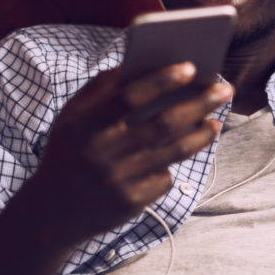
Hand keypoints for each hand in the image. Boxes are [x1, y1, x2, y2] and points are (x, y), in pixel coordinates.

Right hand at [19, 63, 232, 247]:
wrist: (49, 214)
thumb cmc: (71, 151)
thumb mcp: (73, 117)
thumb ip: (103, 88)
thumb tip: (143, 60)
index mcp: (85, 123)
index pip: (129, 96)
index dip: (161, 80)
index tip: (192, 67)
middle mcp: (101, 151)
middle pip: (163, 123)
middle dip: (199, 103)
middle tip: (225, 89)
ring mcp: (117, 179)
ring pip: (174, 152)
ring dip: (201, 134)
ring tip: (216, 122)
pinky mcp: (129, 203)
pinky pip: (164, 178)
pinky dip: (172, 165)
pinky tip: (178, 156)